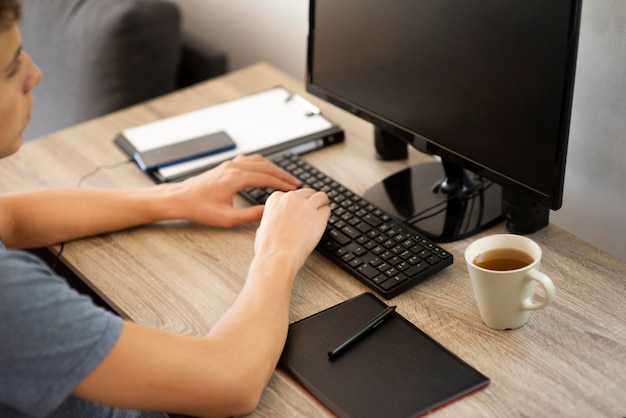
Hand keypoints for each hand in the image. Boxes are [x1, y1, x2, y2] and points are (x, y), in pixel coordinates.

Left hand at [173, 154, 301, 226]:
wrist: (180, 198)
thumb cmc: (199, 208)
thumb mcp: (227, 218)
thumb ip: (251, 215)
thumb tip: (268, 212)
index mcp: (236, 178)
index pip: (266, 178)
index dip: (282, 184)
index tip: (293, 189)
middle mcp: (234, 167)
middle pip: (266, 167)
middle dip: (282, 175)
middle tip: (295, 183)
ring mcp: (230, 164)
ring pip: (258, 161)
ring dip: (273, 168)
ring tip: (284, 177)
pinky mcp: (226, 166)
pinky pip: (249, 160)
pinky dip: (262, 164)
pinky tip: (265, 170)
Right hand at [254, 188, 329, 270]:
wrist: (278, 256)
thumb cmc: (269, 247)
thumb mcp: (263, 227)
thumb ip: (272, 219)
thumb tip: (275, 221)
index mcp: (276, 198)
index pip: (293, 194)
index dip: (298, 203)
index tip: (299, 211)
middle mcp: (291, 198)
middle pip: (308, 192)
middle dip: (311, 202)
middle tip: (312, 213)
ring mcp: (306, 206)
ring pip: (321, 196)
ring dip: (321, 205)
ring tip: (321, 214)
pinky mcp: (319, 216)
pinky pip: (327, 210)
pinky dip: (326, 216)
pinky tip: (323, 223)